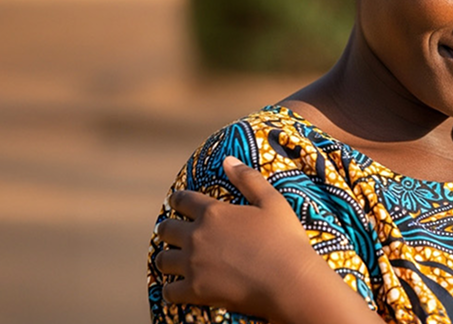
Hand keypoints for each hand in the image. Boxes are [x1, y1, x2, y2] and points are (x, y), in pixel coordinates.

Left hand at [153, 156, 320, 319]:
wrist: (289, 282)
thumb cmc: (285, 241)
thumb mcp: (272, 202)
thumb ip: (248, 179)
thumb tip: (227, 160)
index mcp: (213, 213)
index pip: (183, 200)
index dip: (177, 200)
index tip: (176, 202)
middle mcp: (197, 236)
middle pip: (167, 229)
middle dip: (167, 229)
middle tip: (169, 233)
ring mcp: (193, 264)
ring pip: (162, 260)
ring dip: (165, 259)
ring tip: (168, 261)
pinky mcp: (195, 291)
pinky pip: (169, 291)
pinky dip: (169, 290)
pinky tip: (173, 290)